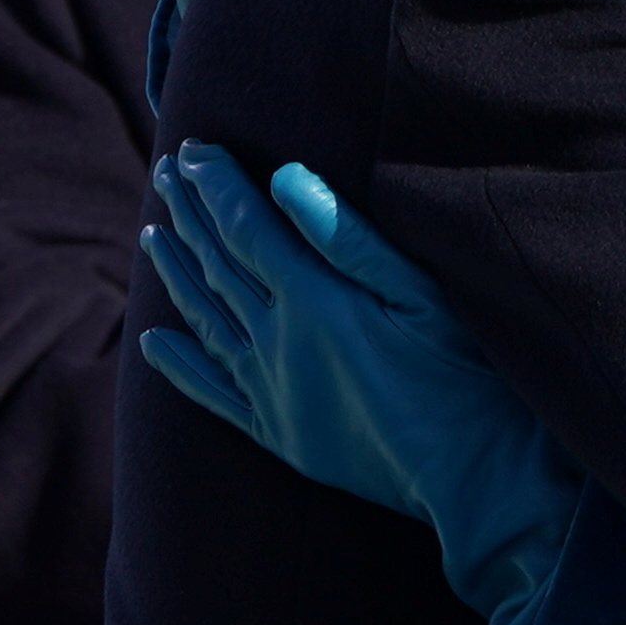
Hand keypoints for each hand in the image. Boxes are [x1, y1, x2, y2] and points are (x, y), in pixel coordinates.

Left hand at [139, 142, 581, 624]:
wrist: (473, 473)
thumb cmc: (464, 372)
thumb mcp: (421, 292)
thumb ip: (348, 237)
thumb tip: (284, 177)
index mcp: (313, 301)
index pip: (248, 227)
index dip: (218, 186)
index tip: (193, 151)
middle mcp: (277, 344)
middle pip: (218, 266)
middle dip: (189, 215)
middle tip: (164, 174)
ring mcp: (270, 392)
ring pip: (205, 321)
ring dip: (176, 274)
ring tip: (152, 236)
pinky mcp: (277, 433)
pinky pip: (210, 393)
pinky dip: (177, 365)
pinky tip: (154, 342)